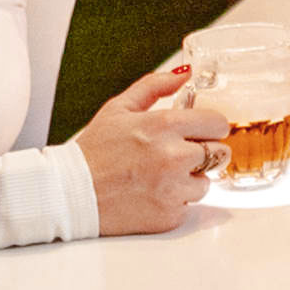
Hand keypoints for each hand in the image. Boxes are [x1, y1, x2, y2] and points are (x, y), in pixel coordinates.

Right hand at [72, 57, 228, 234]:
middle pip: (219, 152)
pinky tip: (152, 193)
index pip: (217, 123)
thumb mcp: (118, 109)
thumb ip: (154, 86)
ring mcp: (173, 188)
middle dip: (202, 151)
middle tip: (177, 154)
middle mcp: (173, 157)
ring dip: (190, 178)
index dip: (210, 126)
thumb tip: (185, 74)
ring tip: (160, 175)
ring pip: (206, 180)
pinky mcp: (169, 215)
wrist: (71, 193)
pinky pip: (189, 204)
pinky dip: (176, 199)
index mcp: (163, 126)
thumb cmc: (93, 151)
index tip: (201, 131)